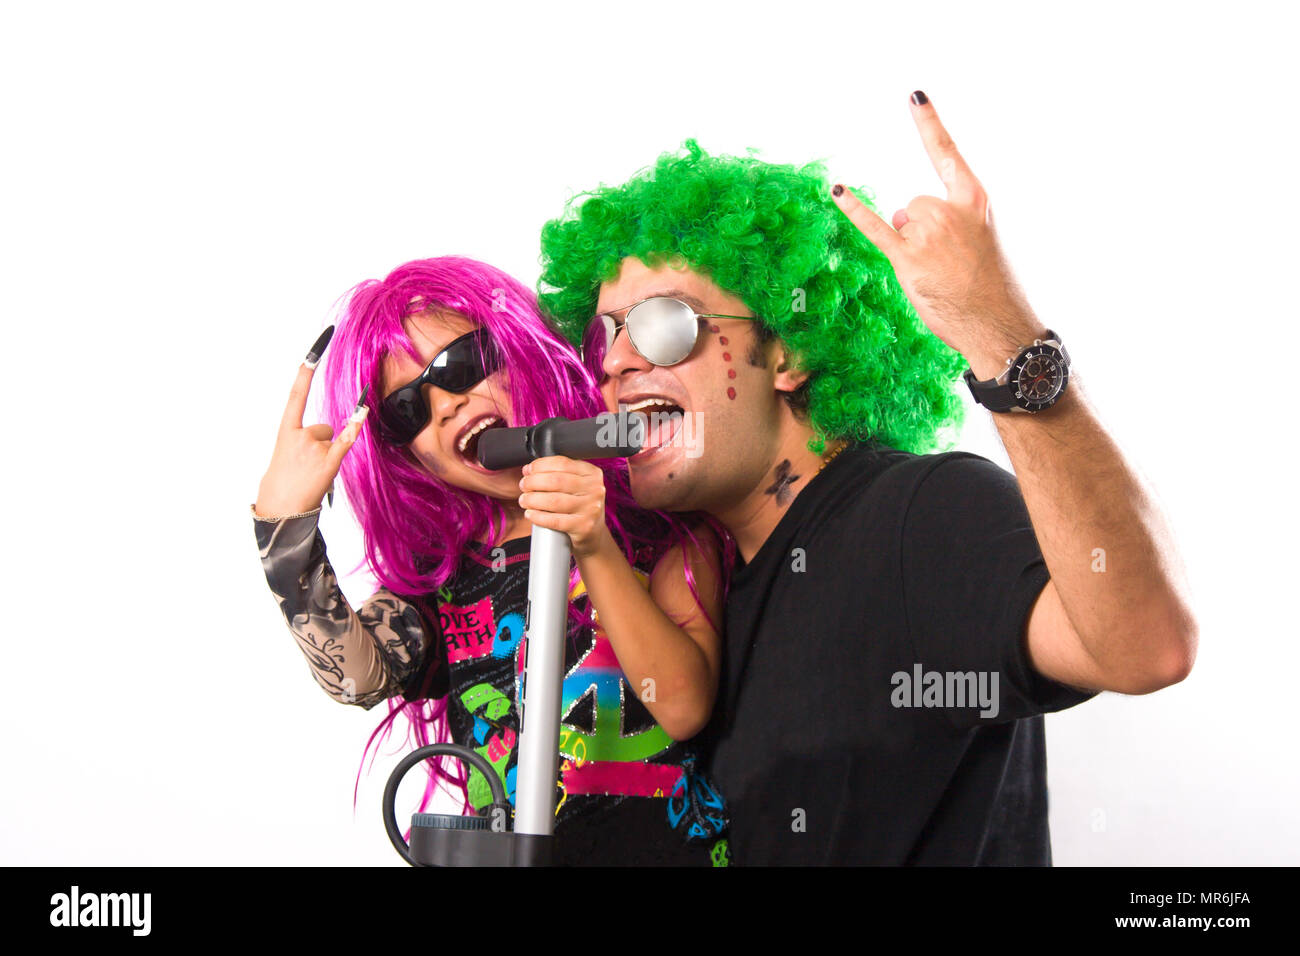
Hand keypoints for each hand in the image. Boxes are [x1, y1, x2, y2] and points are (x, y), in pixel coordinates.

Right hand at [254, 350, 367, 517]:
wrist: (280, 509)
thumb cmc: (281, 483)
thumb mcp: (284, 454)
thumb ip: (299, 439)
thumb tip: (322, 435)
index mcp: (285, 431)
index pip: (296, 395)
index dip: (306, 372)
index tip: (314, 353)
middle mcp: (301, 435)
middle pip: (323, 426)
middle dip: (319, 443)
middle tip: (305, 465)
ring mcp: (315, 447)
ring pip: (332, 439)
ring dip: (327, 453)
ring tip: (312, 473)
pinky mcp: (330, 461)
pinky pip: (347, 439)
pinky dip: (355, 427)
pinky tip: (364, 411)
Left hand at [517, 456, 613, 557]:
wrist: (593, 533)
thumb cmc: (580, 505)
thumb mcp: (576, 484)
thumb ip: (558, 474)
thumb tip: (529, 470)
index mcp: (592, 473)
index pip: (562, 463)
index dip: (540, 465)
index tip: (528, 470)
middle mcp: (594, 489)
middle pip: (556, 480)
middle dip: (533, 482)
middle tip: (524, 486)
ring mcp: (590, 508)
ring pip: (554, 500)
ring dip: (532, 499)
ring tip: (524, 500)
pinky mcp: (584, 526)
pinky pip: (555, 520)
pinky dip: (538, 516)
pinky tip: (530, 514)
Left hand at [830, 92, 1045, 378]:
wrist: (997, 323)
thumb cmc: (989, 286)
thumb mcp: (978, 239)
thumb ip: (944, 220)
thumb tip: (902, 215)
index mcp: (974, 202)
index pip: (947, 155)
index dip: (930, 124)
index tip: (914, 95)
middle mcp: (951, 211)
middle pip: (914, 204)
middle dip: (921, 230)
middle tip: (946, 262)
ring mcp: (928, 235)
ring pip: (903, 222)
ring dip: (911, 245)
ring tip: (937, 272)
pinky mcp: (907, 259)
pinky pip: (875, 228)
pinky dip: (855, 210)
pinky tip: (837, 190)